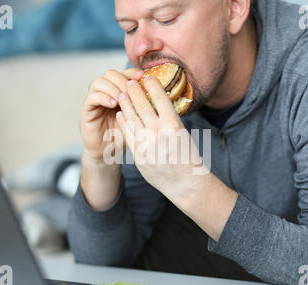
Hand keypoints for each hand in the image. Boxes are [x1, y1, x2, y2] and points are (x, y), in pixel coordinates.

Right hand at [81, 68, 143, 161]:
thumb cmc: (126, 135)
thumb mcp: (138, 118)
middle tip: (130, 90)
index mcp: (118, 91)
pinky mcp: (87, 110)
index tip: (142, 77)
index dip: (132, 72)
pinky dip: (103, 97)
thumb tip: (161, 93)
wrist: (109, 152)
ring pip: (98, 82)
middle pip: (110, 73)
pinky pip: (91, 97)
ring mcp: (95, 100)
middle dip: (121, 79)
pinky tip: (113, 104)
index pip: (123, 73)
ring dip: (112, 87)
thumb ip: (143, 105)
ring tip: (122, 98)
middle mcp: (105, 92)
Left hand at [114, 76, 208, 199]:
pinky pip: (127, 133)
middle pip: (142, 105)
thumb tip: (157, 103)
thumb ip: (168, 119)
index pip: (159, 97)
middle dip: (134, 91)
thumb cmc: (187, 157)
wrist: (185, 183)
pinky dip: (123, 121)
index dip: (151, 85)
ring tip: (121, 94)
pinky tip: (120, 113)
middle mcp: (159, 132)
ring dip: (125, 103)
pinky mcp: (138, 154)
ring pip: (131, 117)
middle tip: (129, 82)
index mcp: (174, 124)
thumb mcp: (182, 133)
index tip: (146, 78)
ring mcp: (146, 144)